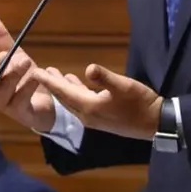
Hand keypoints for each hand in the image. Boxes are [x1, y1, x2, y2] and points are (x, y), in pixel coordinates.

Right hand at [0, 15, 56, 132]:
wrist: (48, 104)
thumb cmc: (26, 79)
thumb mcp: (16, 57)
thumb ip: (2, 41)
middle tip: (5, 54)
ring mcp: (7, 106)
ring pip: (5, 92)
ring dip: (14, 75)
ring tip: (26, 60)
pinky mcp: (22, 114)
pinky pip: (21, 101)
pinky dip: (28, 88)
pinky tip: (36, 76)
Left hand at [32, 64, 162, 140]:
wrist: (155, 123)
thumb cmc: (140, 103)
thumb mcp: (124, 86)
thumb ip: (105, 78)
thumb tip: (89, 68)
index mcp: (89, 107)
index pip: (62, 92)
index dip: (48, 81)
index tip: (35, 72)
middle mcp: (87, 115)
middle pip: (64, 98)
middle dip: (52, 84)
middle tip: (40, 72)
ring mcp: (94, 118)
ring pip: (72, 101)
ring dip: (63, 88)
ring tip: (55, 75)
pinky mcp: (101, 118)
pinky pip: (81, 103)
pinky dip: (75, 92)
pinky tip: (78, 83)